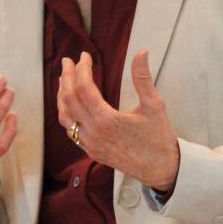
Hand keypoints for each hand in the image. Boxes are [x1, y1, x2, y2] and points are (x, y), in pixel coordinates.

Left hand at [57, 49, 179, 190]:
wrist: (161, 170)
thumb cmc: (158, 139)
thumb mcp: (154, 105)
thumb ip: (143, 78)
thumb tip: (141, 53)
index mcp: (106, 120)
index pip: (84, 87)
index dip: (82, 68)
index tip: (85, 56)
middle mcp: (93, 132)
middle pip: (69, 99)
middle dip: (67, 77)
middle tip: (67, 62)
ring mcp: (90, 143)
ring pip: (65, 116)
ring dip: (62, 95)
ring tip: (64, 79)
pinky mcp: (91, 151)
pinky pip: (70, 129)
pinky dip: (66, 112)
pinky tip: (70, 104)